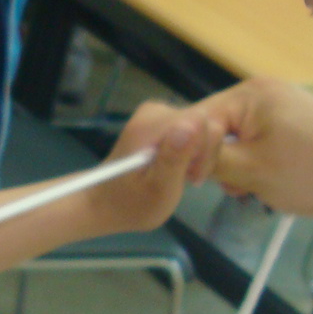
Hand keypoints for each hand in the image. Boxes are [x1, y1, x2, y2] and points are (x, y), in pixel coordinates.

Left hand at [86, 100, 221, 236]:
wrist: (107, 201)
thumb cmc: (132, 204)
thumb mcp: (158, 189)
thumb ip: (174, 157)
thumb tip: (194, 124)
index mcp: (152, 124)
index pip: (202, 123)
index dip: (204, 151)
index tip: (191, 175)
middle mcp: (156, 110)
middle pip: (205, 123)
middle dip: (202, 154)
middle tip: (186, 178)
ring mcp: (159, 114)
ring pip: (203, 128)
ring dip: (198, 155)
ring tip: (179, 176)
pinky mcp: (163, 120)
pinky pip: (194, 131)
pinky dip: (191, 152)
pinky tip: (177, 168)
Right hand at [195, 77, 312, 220]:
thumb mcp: (250, 171)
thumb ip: (207, 157)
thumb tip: (174, 151)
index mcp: (250, 94)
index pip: (195, 119)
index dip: (187, 153)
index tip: (192, 182)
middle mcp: (262, 90)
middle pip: (213, 127)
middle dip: (215, 160)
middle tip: (234, 186)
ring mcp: (278, 103)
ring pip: (233, 136)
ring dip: (234, 164)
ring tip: (254, 185)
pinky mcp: (289, 119)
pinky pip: (254, 138)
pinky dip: (252, 160)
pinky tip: (267, 178)